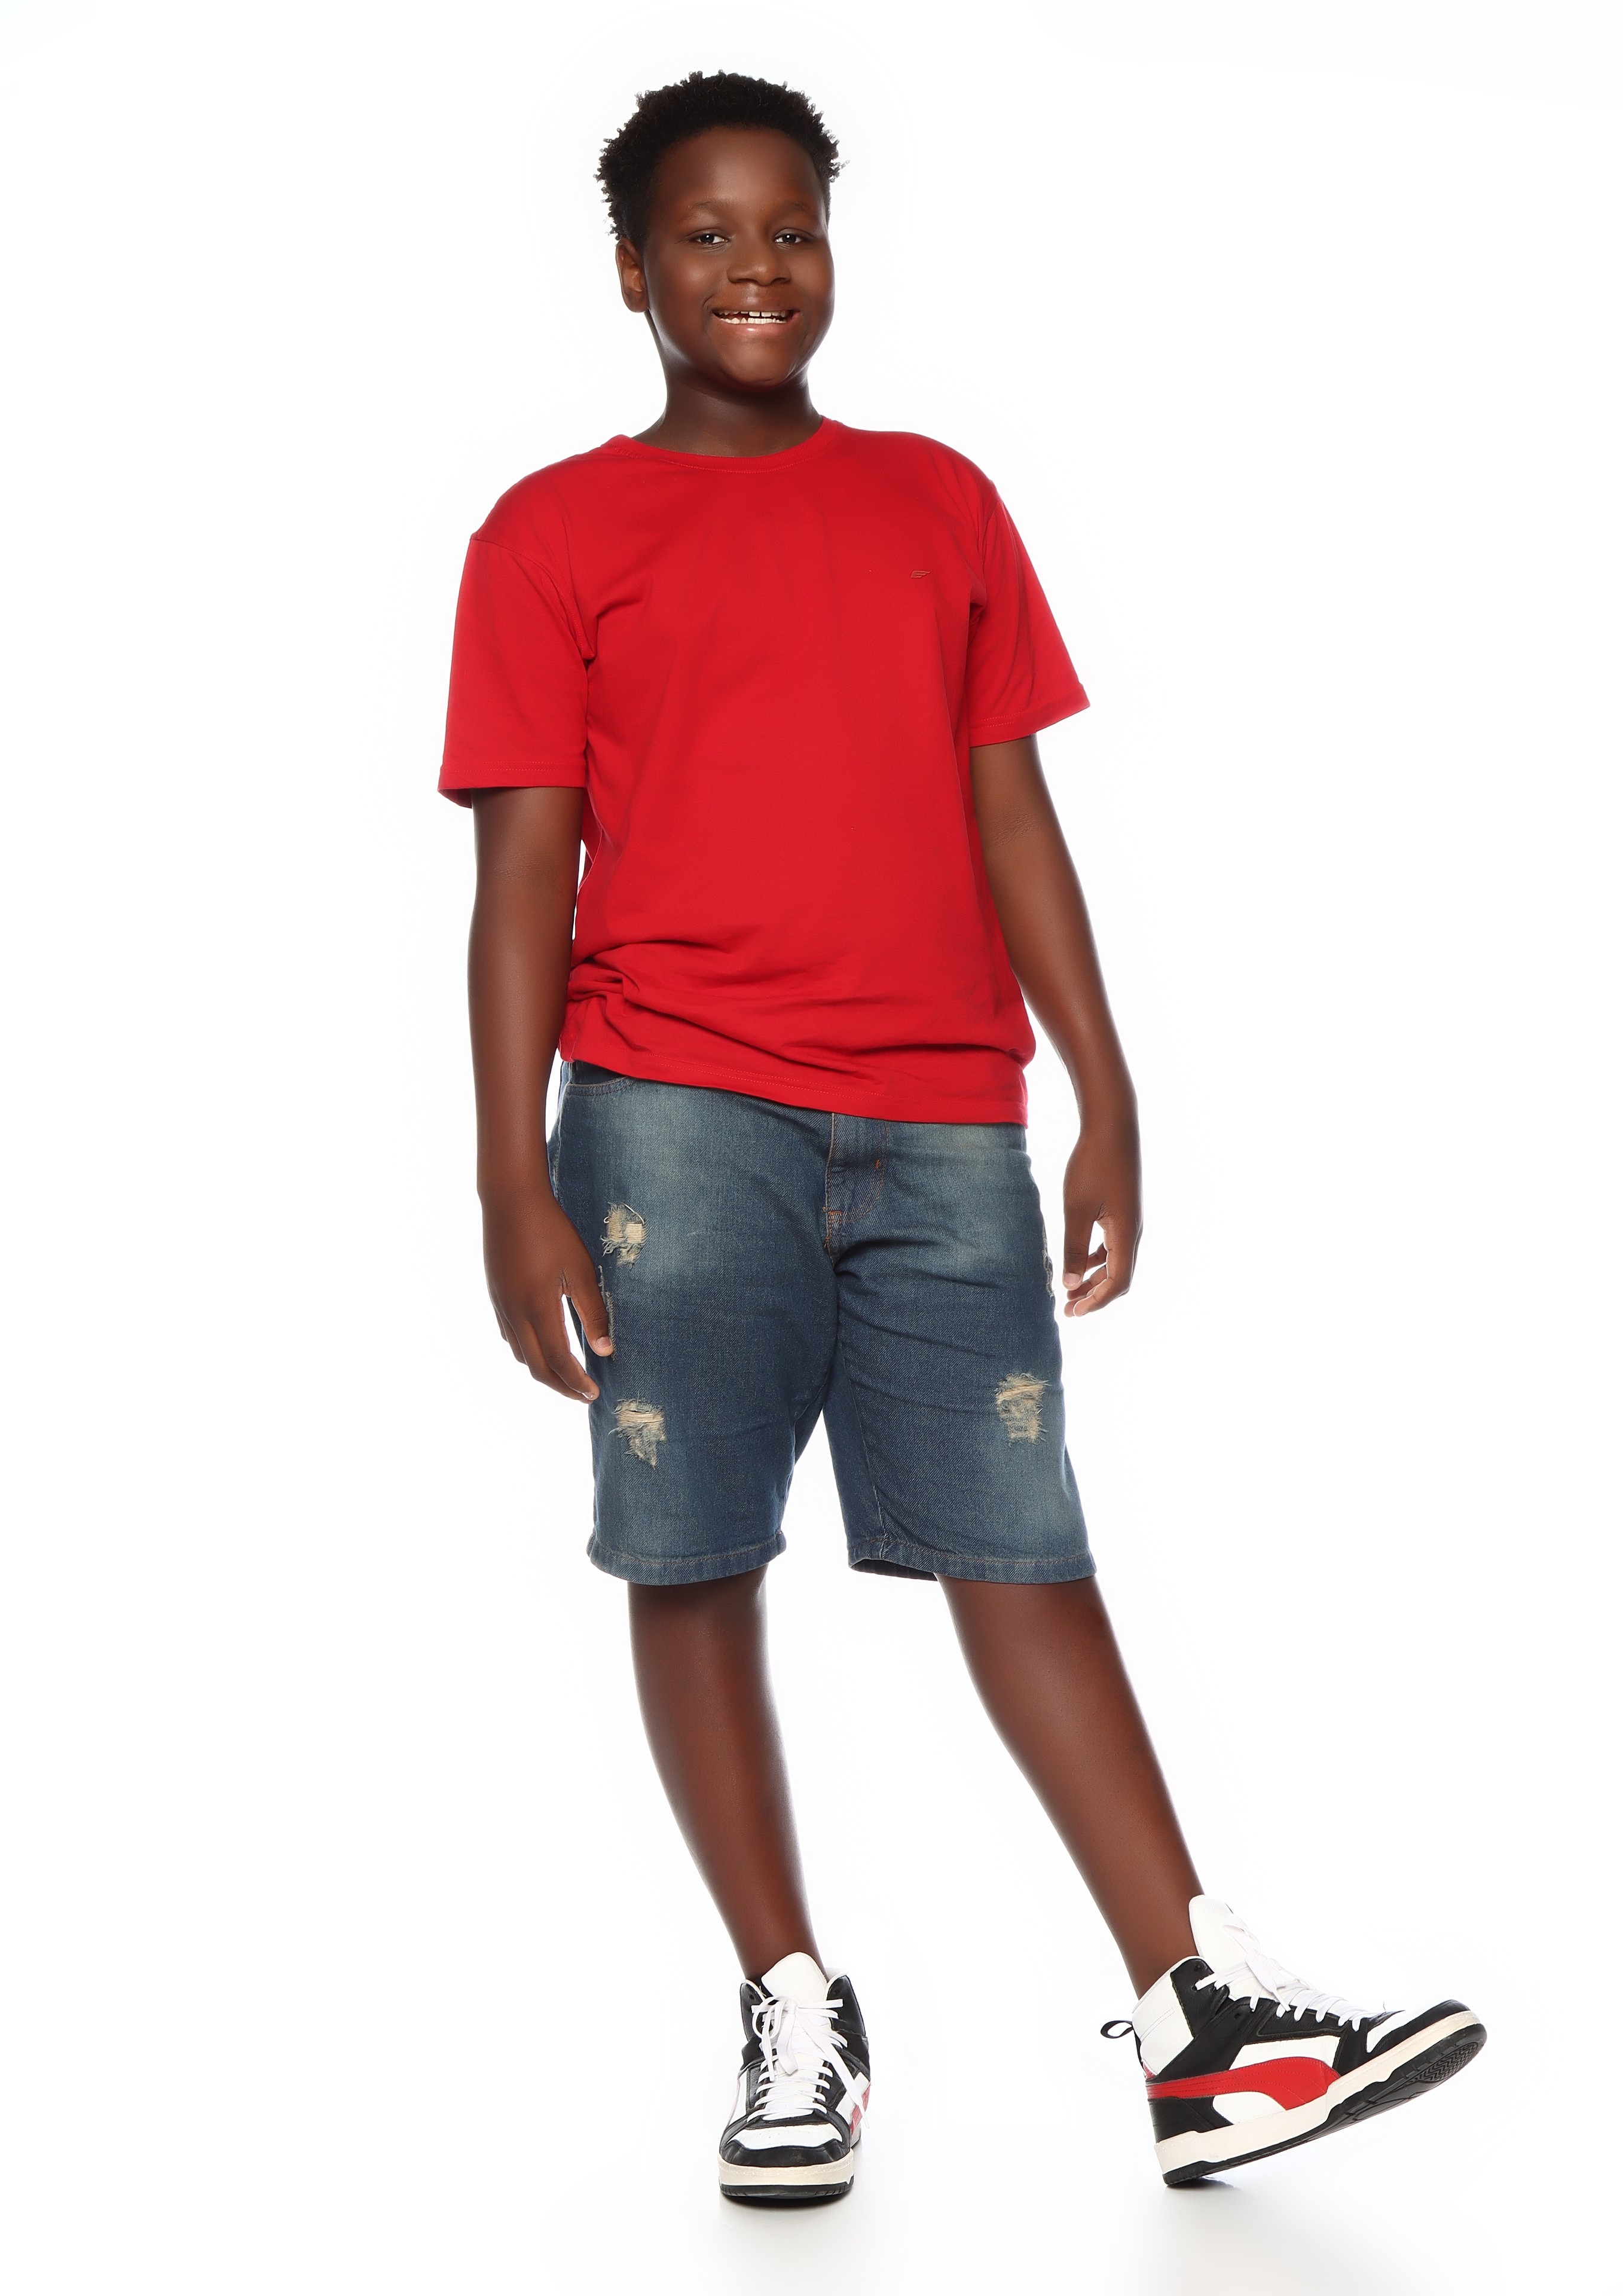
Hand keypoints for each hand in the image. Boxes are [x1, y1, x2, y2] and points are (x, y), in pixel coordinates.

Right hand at [481, 1181, 611, 1399]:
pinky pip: (510, 1336)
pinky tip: (541, 1345)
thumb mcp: (581, 1270)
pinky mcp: (496, 1295)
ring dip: (543, 1370)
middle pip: (536, 1367)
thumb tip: (606, 1350)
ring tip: (566, 1374)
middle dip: (560, 1386)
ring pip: (520, 1354)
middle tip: (583, 1394)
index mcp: (538, 1309)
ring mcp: (501, 1306)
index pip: (559, 1361)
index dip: (577, 1382)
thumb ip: (594, 1312)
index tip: (594, 1393)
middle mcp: (515, 1314)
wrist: (511, 1201)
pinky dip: (527, 1350)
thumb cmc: (552, 1231)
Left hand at [1060, 1115, 1141, 1316]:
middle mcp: (1134, 1231)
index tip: (1073, 1312)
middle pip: (1120, 1277)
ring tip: (1071, 1288)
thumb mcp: (1076, 1209)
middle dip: (1095, 1295)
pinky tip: (1080, 1259)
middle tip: (1068, 1308)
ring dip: (1095, 1278)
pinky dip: (1098, 1258)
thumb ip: (1073, 1248)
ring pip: (1117, 1261)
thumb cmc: (1092, 1165)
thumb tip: (1071, 1284)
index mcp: (1125, 1234)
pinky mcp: (1125, 1209)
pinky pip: (1114, 1245)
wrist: (1112, 1126)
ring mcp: (1131, 1220)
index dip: (1096, 1302)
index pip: (1118, 1283)